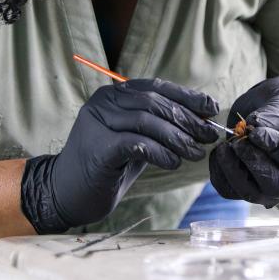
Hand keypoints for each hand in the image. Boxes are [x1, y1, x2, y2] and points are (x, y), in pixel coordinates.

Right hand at [20, 78, 218, 232]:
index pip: (156, 87)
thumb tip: (202, 118)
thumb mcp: (137, 138)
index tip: (211, 108)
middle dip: (187, 119)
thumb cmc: (108, 165)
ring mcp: (98, 123)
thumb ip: (161, 124)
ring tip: (196, 153)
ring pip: (148, 122)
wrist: (66, 193)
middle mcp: (103, 102)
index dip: (187, 96)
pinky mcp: (98, 147)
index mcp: (113, 94)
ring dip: (178, 138)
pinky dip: (160, 153)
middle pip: (154, 103)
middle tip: (208, 135)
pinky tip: (173, 163)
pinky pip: (137, 144)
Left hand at [209, 75, 278, 207]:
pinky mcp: (249, 184)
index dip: (274, 148)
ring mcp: (271, 186)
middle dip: (254, 165)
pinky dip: (220, 175)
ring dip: (233, 172)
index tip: (255, 132)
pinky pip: (231, 191)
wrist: (276, 104)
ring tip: (224, 147)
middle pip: (276, 188)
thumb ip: (273, 115)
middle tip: (238, 143)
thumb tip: (251, 130)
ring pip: (251, 194)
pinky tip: (219, 152)